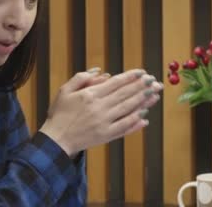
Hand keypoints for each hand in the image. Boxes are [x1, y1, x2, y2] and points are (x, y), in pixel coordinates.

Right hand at [39, 68, 162, 156]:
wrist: (56, 139)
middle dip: (142, 87)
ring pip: (128, 109)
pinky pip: (124, 127)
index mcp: (90, 95)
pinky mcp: (106, 136)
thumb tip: (100, 71)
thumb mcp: (65, 90)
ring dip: (143, 101)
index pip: (116, 83)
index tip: (143, 73)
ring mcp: (104, 122)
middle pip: (125, 94)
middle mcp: (100, 108)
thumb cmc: (59, 114)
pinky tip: (145, 116)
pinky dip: (135, 122)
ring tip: (155, 95)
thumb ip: (82, 78)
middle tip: (155, 81)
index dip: (131, 77)